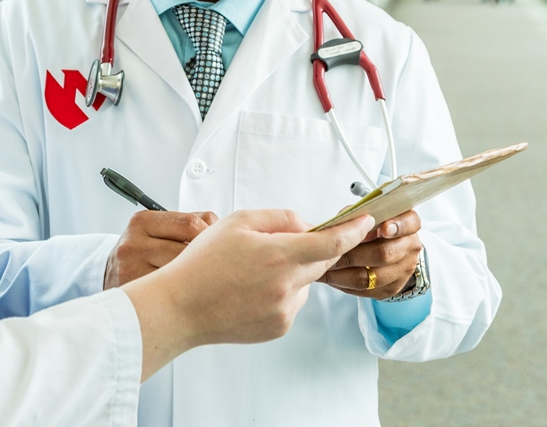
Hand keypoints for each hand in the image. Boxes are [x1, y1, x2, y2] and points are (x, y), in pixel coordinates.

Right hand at [103, 210, 217, 288]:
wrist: (111, 279)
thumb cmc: (144, 254)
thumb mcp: (157, 231)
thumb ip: (188, 225)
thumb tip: (222, 228)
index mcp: (142, 222)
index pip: (190, 224)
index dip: (211, 236)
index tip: (219, 246)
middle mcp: (133, 245)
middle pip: (188, 251)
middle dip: (206, 260)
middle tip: (216, 269)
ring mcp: (131, 272)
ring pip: (182, 275)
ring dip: (198, 280)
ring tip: (203, 284)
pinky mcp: (136, 295)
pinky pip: (173, 296)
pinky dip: (186, 297)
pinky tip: (190, 297)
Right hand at [122, 210, 373, 380]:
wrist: (180, 307)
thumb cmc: (202, 263)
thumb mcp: (237, 222)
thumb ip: (278, 217)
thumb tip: (305, 226)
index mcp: (279, 255)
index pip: (332, 242)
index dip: (353, 230)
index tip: (365, 222)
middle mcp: (287, 285)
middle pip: (322, 261)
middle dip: (315, 247)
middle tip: (286, 241)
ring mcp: (284, 310)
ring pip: (305, 283)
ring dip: (294, 271)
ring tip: (252, 271)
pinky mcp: (278, 328)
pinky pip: (292, 303)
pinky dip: (282, 292)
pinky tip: (251, 290)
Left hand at [318, 210, 421, 299]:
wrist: (386, 248)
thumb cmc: (373, 227)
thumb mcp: (367, 213)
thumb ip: (358, 213)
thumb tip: (345, 219)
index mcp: (407, 223)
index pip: (410, 223)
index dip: (397, 226)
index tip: (382, 228)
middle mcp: (410, 247)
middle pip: (383, 254)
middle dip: (352, 253)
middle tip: (329, 252)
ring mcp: (404, 270)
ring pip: (371, 277)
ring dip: (342, 273)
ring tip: (322, 267)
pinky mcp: (392, 288)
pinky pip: (366, 290)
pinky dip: (344, 284)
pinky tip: (330, 277)